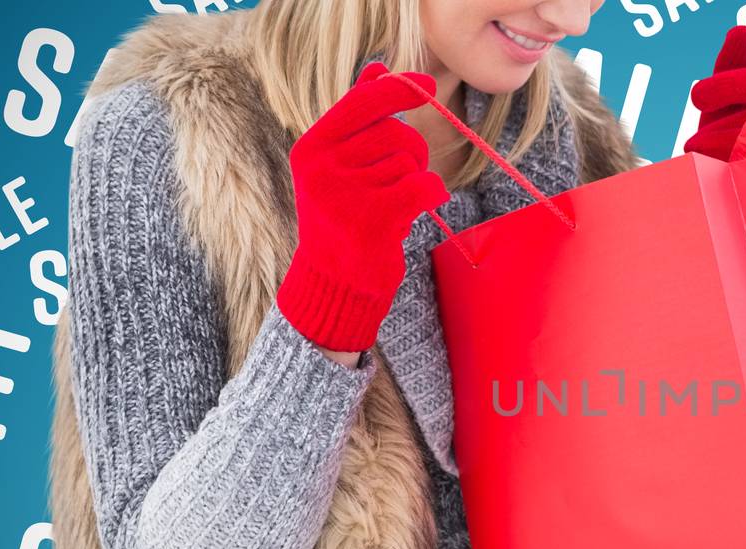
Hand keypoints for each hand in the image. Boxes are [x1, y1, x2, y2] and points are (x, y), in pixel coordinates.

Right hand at [277, 61, 450, 351]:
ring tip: (397, 203)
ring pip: (410, 162)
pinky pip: (423, 186)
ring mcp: (346, 194)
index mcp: (312, 149)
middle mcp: (323, 168)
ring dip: (415, 180)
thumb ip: (356, 120)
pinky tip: (423, 206)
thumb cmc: (342, 219)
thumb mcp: (338, 166)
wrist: (333, 283)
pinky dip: (432, 194)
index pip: (362, 103)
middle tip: (406, 173)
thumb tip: (377, 68)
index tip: (425, 84)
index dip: (397, 90)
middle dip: (412, 149)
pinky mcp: (373, 220)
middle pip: (394, 133)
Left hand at [683, 17, 745, 161]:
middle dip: (726, 84)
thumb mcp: (726, 103)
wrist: (734, 203)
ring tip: (698, 144)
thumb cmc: (728, 148)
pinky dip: (719, 151)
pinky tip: (707, 158)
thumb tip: (740, 30)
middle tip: (697, 96)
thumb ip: (732, 67)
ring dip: (717, 129)